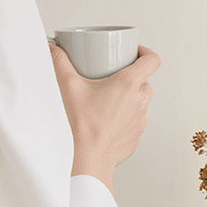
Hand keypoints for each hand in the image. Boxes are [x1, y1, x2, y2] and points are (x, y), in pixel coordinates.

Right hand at [48, 42, 160, 191]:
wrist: (89, 158)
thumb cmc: (82, 126)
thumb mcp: (68, 87)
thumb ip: (60, 62)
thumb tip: (54, 48)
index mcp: (129, 84)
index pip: (152, 60)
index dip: (145, 52)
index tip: (134, 52)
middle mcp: (140, 100)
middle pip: (144, 80)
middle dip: (131, 76)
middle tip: (113, 76)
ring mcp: (141, 119)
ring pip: (141, 100)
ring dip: (130, 96)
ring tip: (110, 97)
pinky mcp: (137, 134)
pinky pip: (136, 119)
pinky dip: (127, 115)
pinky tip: (110, 117)